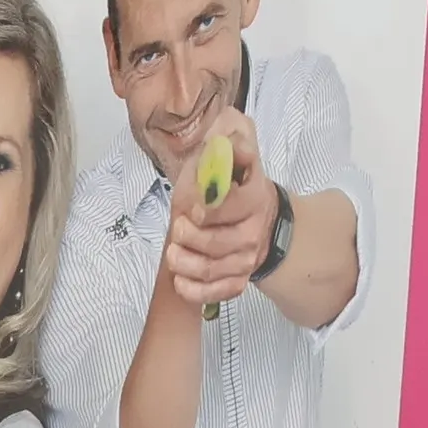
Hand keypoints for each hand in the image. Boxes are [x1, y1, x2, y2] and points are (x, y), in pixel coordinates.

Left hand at [164, 110, 280, 308]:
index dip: (213, 207)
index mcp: (254, 194)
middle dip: (191, 237)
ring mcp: (246, 257)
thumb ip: (230, 135)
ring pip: (214, 270)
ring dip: (186, 264)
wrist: (249, 212)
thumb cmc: (230, 181)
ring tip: (173, 253)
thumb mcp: (228, 150)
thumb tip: (225, 134)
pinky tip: (180, 280)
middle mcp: (253, 229)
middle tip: (178, 227)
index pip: (237, 204)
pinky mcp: (236, 278)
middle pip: (220, 243)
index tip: (195, 207)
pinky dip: (195, 291)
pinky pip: (218, 292)